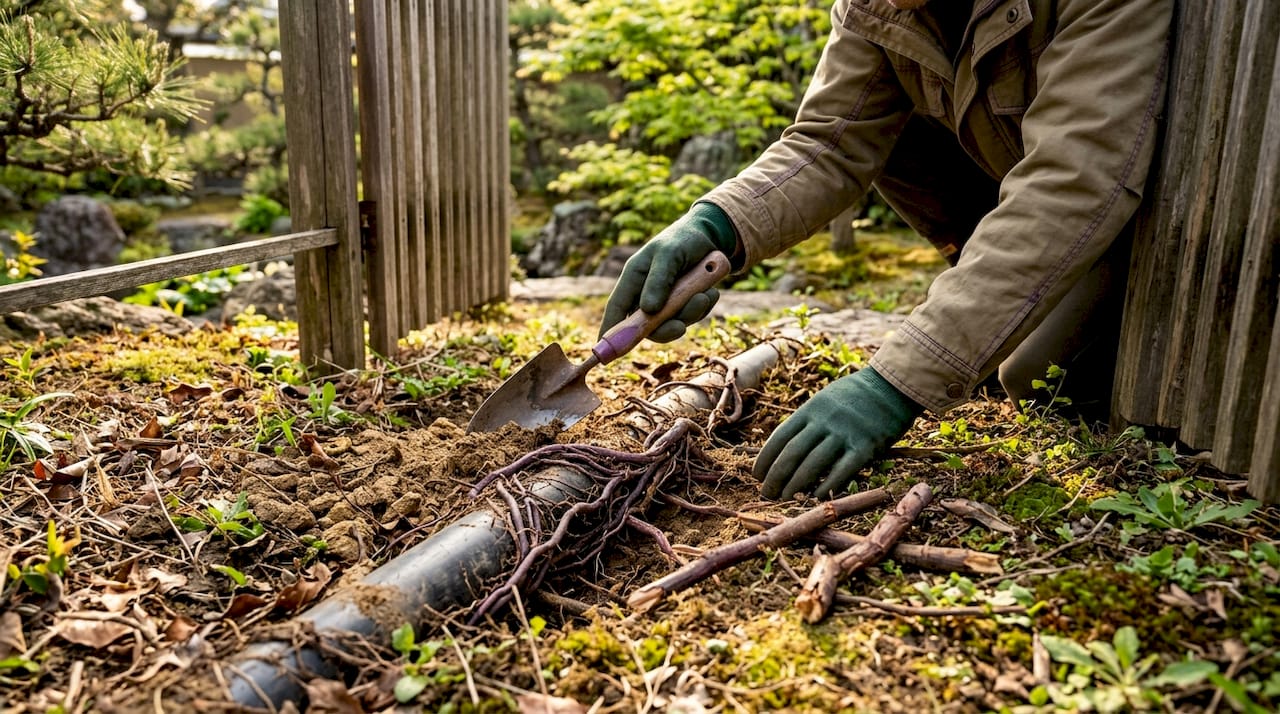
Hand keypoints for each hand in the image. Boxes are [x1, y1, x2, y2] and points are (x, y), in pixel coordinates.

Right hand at [600, 202, 737, 342]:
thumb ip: (658, 281)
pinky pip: (691, 318)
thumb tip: (648, 310)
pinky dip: (702, 308)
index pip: (617, 309)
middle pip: (646, 326)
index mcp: (633, 279)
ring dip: (690, 314)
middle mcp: (646, 294)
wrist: (710, 237)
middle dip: (664, 329)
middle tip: (681, 327)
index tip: (603, 352)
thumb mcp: (669, 255)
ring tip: (704, 294)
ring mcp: (665, 301)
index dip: (610, 331)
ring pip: (672, 324)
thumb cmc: (682, 240)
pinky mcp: (684, 305)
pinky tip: (709, 291)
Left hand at [754, 366, 922, 499]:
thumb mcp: (825, 399)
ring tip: (785, 498)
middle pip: (792, 454)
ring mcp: (845, 434)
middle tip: (767, 493)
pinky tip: (815, 496)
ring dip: (796, 485)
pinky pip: (842, 471)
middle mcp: (824, 421)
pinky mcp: (866, 446)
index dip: (765, 459)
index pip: (780, 437)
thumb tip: (786, 449)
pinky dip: (826, 485)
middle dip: (776, 477)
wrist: (892, 386)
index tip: (757, 475)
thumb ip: (808, 422)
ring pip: (813, 465)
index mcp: (811, 409)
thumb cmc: (855, 396)